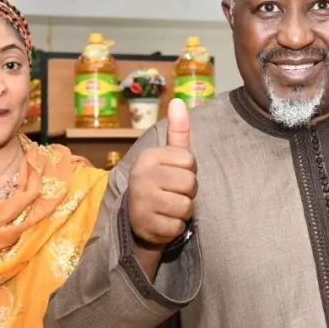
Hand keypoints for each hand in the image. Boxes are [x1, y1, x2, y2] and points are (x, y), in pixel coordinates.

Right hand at [127, 99, 196, 244]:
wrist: (139, 220)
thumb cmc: (161, 184)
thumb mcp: (169, 157)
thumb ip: (178, 131)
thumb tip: (179, 100)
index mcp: (148, 156)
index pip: (189, 160)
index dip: (189, 170)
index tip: (175, 175)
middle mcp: (141, 176)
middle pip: (190, 183)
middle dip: (188, 193)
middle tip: (174, 194)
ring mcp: (141, 202)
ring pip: (186, 207)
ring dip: (183, 212)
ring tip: (169, 208)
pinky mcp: (146, 225)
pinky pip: (177, 226)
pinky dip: (175, 227)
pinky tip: (164, 222)